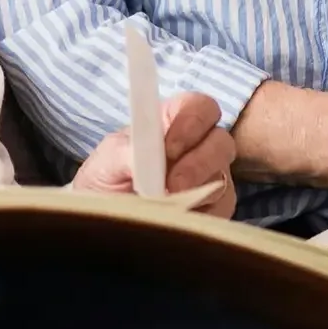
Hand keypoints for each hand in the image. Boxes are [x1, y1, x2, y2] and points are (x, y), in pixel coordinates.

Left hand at [72, 92, 238, 216]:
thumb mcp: (106, 162)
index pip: (200, 107)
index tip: (168, 149)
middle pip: (222, 142)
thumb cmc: (107, 179)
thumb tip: (141, 157)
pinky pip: (221, 211)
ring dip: (195, 194)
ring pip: (222, 179)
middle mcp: (199, 145)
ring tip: (163, 207)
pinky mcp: (215, 209)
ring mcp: (211, 177)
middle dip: (198, 164)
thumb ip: (124, 154)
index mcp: (174, 122)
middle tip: (171, 185)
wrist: (105, 218)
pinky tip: (174, 220)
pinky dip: (199, 216)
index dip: (192, 122)